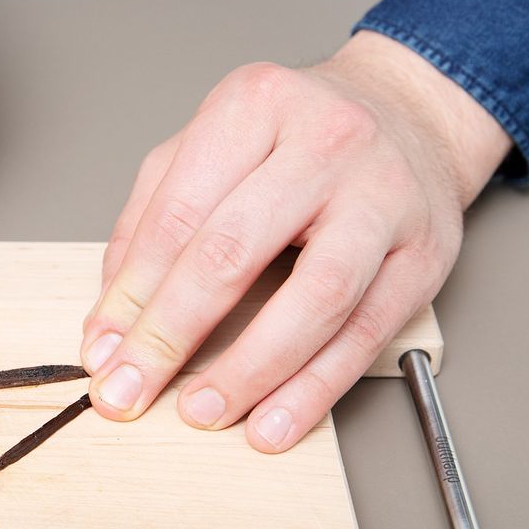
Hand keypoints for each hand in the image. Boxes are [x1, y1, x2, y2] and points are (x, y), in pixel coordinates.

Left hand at [80, 31, 511, 451]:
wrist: (407, 111)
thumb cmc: (294, 134)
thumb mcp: (208, 146)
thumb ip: (149, 220)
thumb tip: (110, 318)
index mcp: (253, 106)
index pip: (177, 215)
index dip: (131, 293)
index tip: (102, 351)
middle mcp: (324, 144)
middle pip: (233, 252)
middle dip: (171, 334)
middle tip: (132, 388)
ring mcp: (383, 198)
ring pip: (313, 299)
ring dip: (249, 371)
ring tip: (202, 411)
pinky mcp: (425, 255)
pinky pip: (366, 333)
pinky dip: (315, 388)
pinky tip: (274, 422)